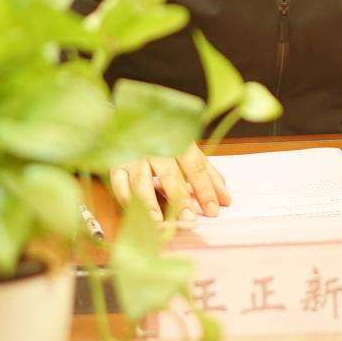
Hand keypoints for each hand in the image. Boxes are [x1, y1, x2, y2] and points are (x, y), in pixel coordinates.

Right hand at [110, 145, 229, 220]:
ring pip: (141, 180)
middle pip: (169, 173)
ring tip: (159, 222)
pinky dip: (126, 200)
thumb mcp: (188, 152)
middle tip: (189, 218)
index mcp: (178, 142)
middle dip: (180, 197)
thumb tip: (226, 199)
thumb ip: (207, 174)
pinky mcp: (114, 164)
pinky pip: (118, 184)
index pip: (195, 165)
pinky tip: (137, 215)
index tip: (213, 210)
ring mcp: (134, 155)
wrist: (127, 118)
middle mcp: (156, 147)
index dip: (205, 188)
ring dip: (150, 202)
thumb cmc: (164, 141)